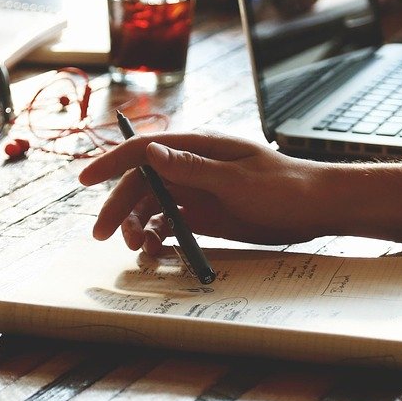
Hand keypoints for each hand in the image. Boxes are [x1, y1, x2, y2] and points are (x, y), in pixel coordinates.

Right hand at [78, 132, 333, 251]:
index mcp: (198, 148)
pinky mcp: (205, 214)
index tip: (85, 179)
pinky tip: (155, 252)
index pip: (143, 150)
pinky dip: (156, 237)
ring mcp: (197, 191)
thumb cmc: (285, 187)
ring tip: (138, 250)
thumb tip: (152, 153)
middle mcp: (192, 167)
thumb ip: (193, 168)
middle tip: (101, 235)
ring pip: (151, 206)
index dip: (110, 162)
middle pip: (140, 183)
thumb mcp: (238, 179)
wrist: (317, 208)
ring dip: (136, 226)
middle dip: (117, 207)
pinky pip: (170, 223)